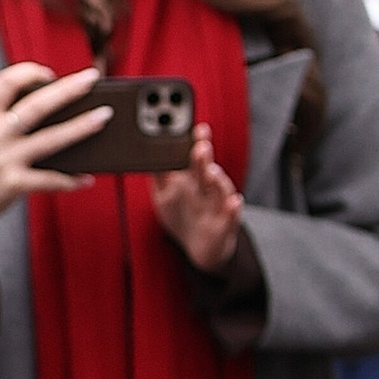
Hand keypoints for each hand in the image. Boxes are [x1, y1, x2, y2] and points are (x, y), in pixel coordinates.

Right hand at [0, 62, 107, 271]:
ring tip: (103, 116)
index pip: (6, 82)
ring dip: (82, 127)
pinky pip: (49, 179)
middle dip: (68, 89)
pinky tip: (86, 177)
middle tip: (92, 77)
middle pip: (36, 105)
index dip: (30, 72)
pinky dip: (70, 179)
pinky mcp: (13, 185)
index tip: (50, 74)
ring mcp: (3, 160)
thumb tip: (45, 97)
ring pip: (51, 139)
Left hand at [152, 124, 243, 272]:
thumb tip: (146, 154)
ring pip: (220, 190)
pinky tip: (233, 202)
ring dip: (218, 180)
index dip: (196, 142)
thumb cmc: (183, 216)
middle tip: (200, 145)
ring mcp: (217, 206)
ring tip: (212, 171)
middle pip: (206, 170)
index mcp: (193, 179)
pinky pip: (231, 216)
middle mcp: (207, 189)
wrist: (200, 249)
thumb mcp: (164, 196)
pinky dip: (233, 209)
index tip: (195, 128)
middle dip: (204, 158)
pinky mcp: (225, 225)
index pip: (194, 157)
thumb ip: (158, 175)